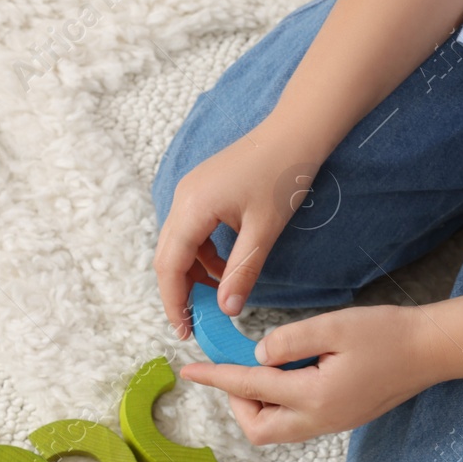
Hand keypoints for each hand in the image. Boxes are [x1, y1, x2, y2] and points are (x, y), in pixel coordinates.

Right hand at [154, 116, 322, 336]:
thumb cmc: (283, 175)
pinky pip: (191, 230)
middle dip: (178, 292)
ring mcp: (189, 192)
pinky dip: (202, 255)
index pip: (170, 265)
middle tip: (195, 322)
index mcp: (192, 208)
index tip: (185, 330)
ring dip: (193, 273)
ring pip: (178, 244)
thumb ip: (242, 271)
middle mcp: (182, 199)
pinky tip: (226, 266)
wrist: (295, 131)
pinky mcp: (201, 191)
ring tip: (217, 296)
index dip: (174, 301)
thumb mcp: (265, 230)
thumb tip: (227, 310)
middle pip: (167, 256)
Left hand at [178, 305, 446, 443]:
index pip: (250, 388)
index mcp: (315, 396)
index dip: (216, 378)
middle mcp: (320, 419)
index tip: (189, 370)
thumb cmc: (387, 334)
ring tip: (259, 369)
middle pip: (258, 429)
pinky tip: (284, 375)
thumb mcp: (334, 326)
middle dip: (236, 402)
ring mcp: (331, 424)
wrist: (431, 351)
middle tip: (233, 368)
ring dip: (257, 405)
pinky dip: (278, 404)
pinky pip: (295, 423)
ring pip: (276, 430)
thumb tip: (258, 355)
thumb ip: (290, 341)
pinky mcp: (340, 419)